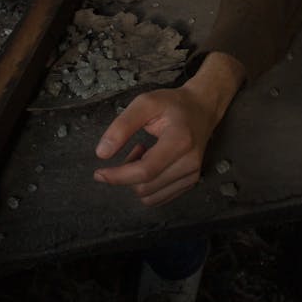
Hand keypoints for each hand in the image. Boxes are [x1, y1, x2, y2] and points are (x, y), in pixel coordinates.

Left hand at [93, 51, 244, 206]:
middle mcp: (190, 163)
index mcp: (180, 141)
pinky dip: (147, 185)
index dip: (119, 176)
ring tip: (144, 154)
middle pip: (145, 187)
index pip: (145, 171)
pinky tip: (152, 164)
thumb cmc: (172, 104)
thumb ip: (122, 126)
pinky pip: (158, 198)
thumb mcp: (145, 103)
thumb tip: (102, 153)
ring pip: (149, 196)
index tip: (99, 173)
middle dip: (127, 173)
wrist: (202, 108)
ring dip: (136, 180)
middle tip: (133, 148)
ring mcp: (192, 175)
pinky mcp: (190, 182)